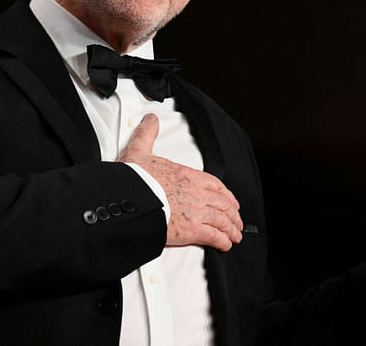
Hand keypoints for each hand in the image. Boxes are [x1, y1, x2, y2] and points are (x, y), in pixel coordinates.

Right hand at [118, 114, 243, 251]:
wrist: (128, 198)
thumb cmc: (133, 179)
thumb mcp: (139, 150)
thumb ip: (147, 134)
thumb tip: (150, 120)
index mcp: (186, 175)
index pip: (214, 184)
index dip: (225, 193)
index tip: (230, 199)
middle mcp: (195, 192)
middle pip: (223, 203)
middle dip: (232, 213)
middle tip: (237, 221)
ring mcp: (195, 211)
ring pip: (222, 219)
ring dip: (231, 228)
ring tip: (235, 235)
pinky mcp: (190, 230)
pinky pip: (214, 236)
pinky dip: (222, 241)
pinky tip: (226, 244)